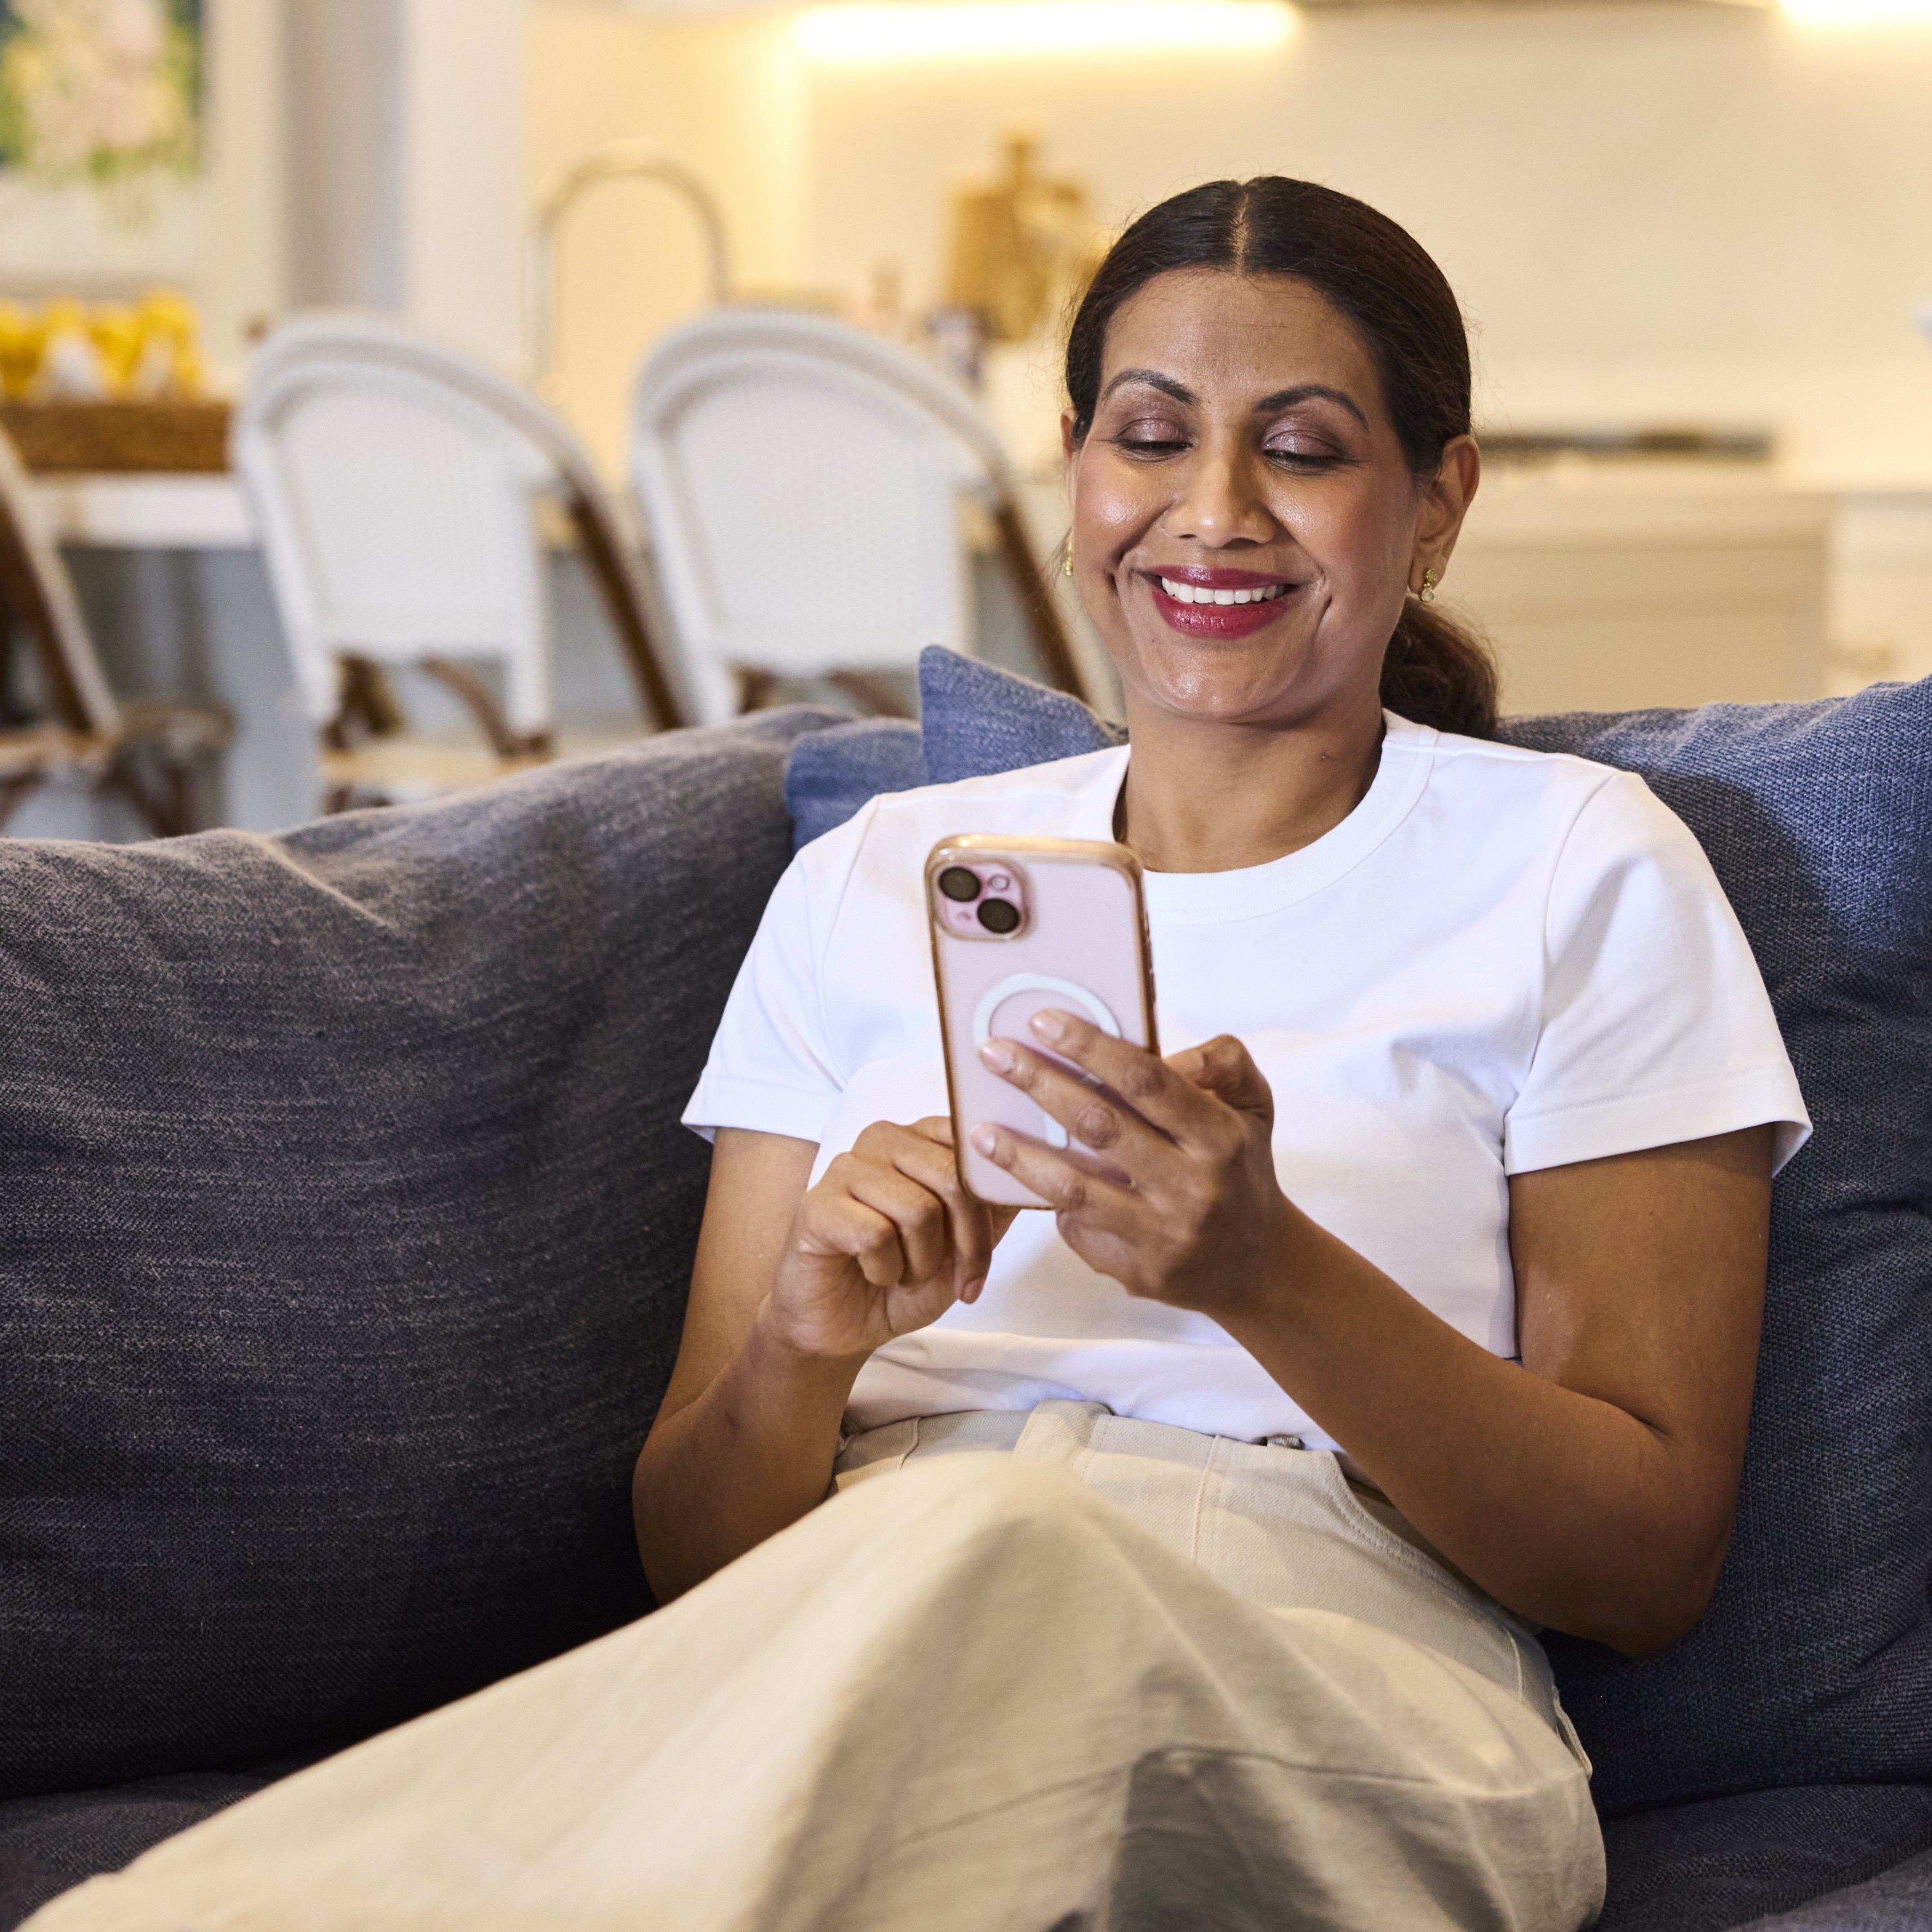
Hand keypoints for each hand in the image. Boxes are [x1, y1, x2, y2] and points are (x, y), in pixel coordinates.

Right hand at [766, 1117, 1016, 1361]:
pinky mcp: (816, 1205)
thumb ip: (996, 1206)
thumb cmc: (904, 1278)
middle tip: (957, 1280)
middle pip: (953, 1179)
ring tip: (905, 1274)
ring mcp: (845, 1168)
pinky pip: (874, 1235)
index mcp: (921, 1138)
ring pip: (917, 1209)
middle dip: (968, 1245)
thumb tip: (1031, 1177)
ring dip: (922, 1263)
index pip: (975, 1150)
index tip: (985, 1253)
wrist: (845, 1326)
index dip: (990, 1208)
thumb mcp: (966, 1244)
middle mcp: (883, 1140)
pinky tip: (874, 1273)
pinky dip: (886, 1270)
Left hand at [971, 1013, 1298, 1320]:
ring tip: (979, 1130)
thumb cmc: (1241, 1169)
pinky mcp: (1138, 1272)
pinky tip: (1027, 1180)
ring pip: (1074, 1188)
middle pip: (1099, 1126)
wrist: (1256, 1265)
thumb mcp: (1253, 1106)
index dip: (1090, 1047)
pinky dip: (1051, 1202)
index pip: (1146, 1081)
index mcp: (1220, 1138)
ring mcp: (1162, 1235)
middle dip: (1039, 1084)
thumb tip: (1165, 1052)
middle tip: (993, 1055)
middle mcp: (1192, 1188)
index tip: (1043, 1020)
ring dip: (1019, 1156)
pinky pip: (1079, 1230)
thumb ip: (1221, 1062)